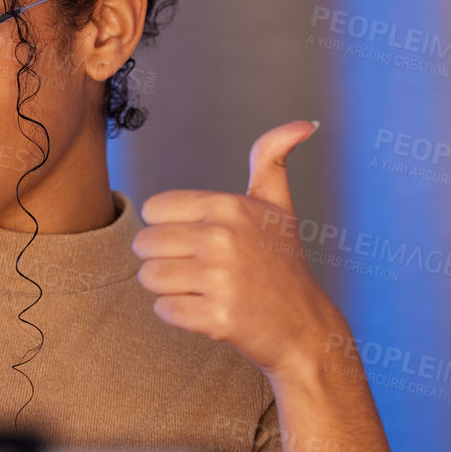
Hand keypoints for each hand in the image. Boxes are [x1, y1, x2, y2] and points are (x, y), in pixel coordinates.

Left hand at [132, 120, 345, 378]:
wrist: (305, 328)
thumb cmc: (283, 263)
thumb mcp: (278, 205)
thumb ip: (273, 158)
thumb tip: (303, 123)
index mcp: (229, 207)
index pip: (153, 210)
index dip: (170, 228)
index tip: (200, 241)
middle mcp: (223, 238)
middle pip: (145, 244)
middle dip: (165, 259)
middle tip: (202, 270)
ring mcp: (220, 279)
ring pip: (148, 277)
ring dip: (168, 287)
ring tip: (203, 289)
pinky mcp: (217, 318)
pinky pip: (163, 310)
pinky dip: (179, 314)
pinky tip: (208, 311)